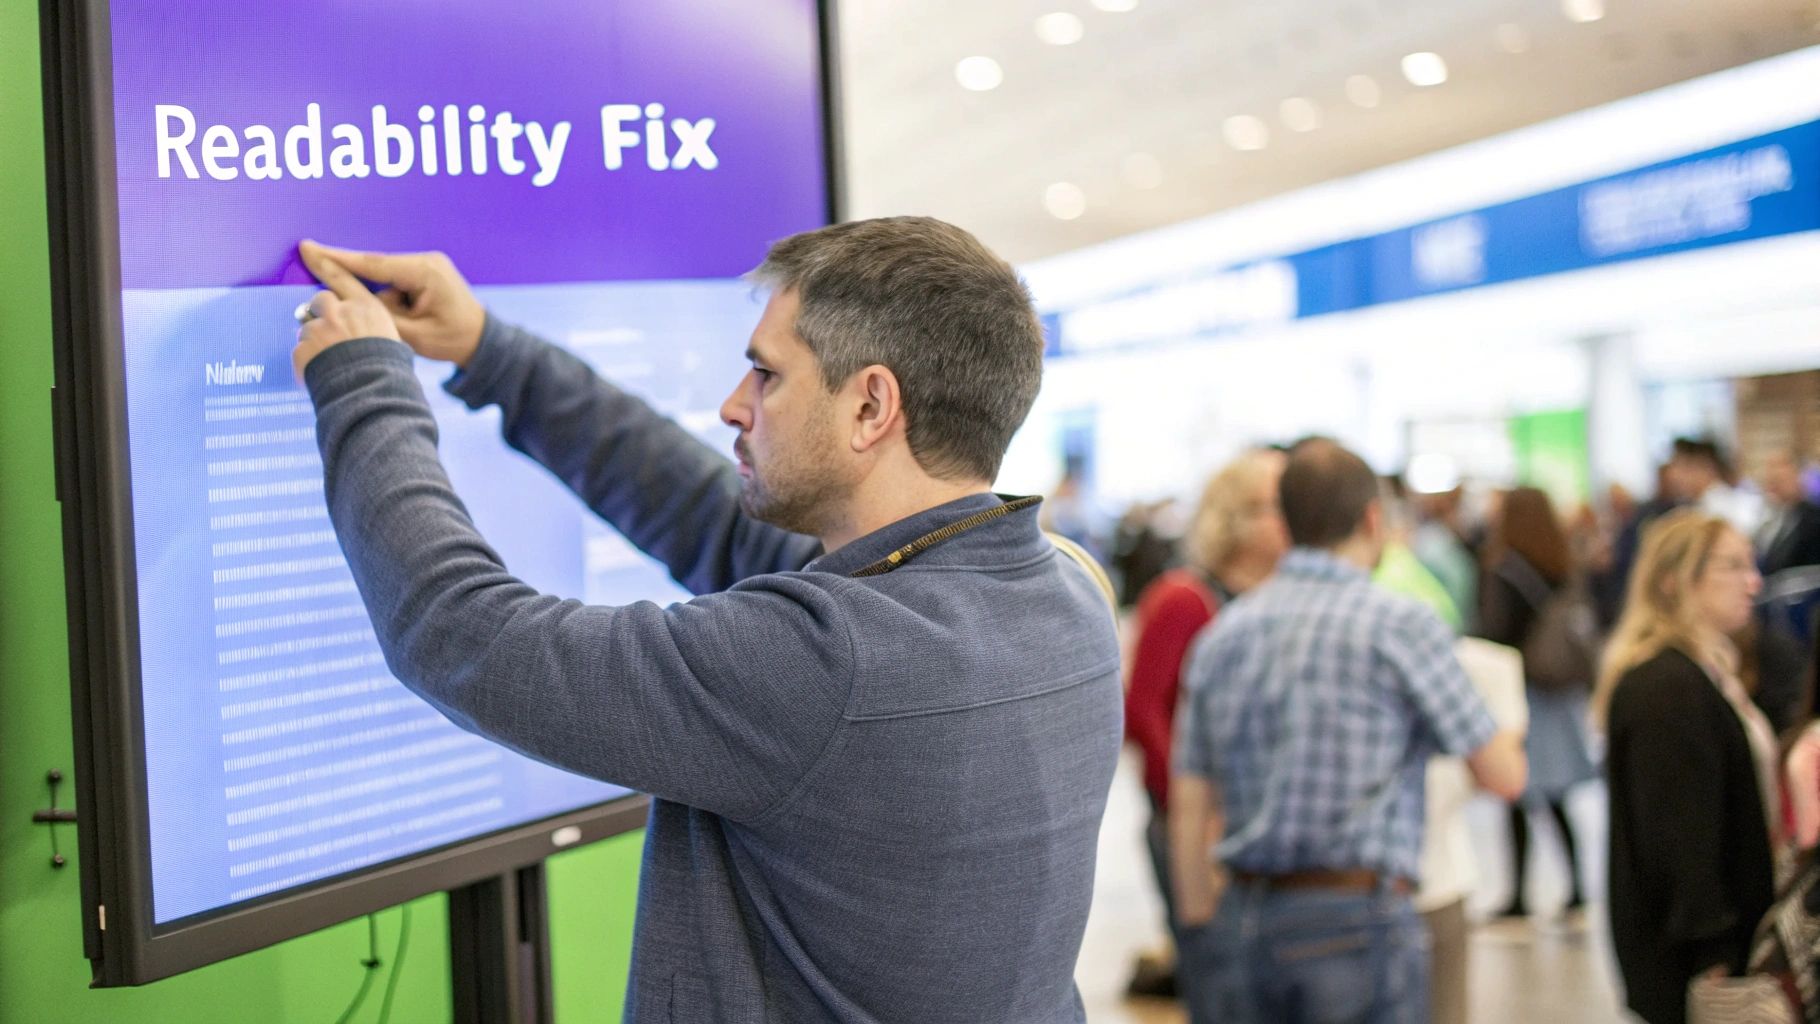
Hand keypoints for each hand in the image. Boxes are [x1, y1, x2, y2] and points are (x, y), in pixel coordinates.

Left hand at [292, 253, 401, 380]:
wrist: (374, 394)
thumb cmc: (390, 370)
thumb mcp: (393, 339)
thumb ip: (371, 326)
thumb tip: (360, 328)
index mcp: (366, 308)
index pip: (341, 278)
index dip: (324, 262)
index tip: (307, 248)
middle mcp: (341, 313)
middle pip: (320, 300)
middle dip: (322, 313)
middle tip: (330, 333)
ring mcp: (320, 330)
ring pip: (308, 328)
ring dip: (315, 342)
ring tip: (331, 363)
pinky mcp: (304, 349)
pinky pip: (300, 352)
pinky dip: (307, 362)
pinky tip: (321, 373)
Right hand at [298, 241, 485, 366]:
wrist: (482, 340)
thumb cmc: (452, 340)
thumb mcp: (410, 333)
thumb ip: (375, 313)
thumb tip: (342, 298)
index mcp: (425, 272)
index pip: (373, 264)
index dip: (337, 259)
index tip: (309, 249)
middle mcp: (426, 260)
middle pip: (375, 268)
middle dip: (357, 284)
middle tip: (349, 297)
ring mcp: (427, 264)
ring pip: (383, 278)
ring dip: (381, 299)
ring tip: (410, 323)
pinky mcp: (425, 272)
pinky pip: (394, 280)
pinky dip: (389, 297)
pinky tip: (406, 316)